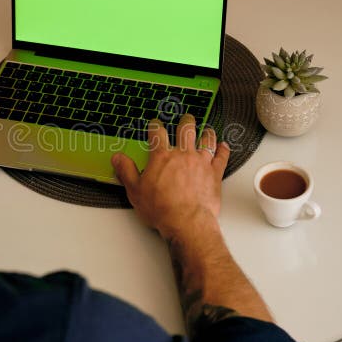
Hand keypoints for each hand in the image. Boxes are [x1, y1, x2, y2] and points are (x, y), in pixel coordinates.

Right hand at [111, 115, 229, 238]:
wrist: (186, 222)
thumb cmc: (162, 209)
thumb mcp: (135, 191)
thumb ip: (126, 171)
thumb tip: (118, 158)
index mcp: (162, 157)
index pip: (158, 134)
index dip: (156, 126)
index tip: (155, 124)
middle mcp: (182, 155)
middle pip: (186, 129)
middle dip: (186, 121)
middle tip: (186, 118)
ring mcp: (201, 162)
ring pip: (206, 140)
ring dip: (206, 133)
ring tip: (206, 129)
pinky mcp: (214, 174)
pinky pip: (221, 157)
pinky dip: (223, 150)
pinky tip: (224, 146)